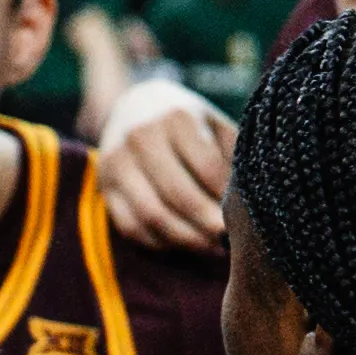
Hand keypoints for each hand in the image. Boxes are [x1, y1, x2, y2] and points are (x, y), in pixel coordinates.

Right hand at [93, 79, 235, 251]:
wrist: (136, 106)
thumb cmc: (188, 122)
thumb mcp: (213, 124)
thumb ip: (232, 156)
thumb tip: (251, 204)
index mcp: (176, 118)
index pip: (207, 168)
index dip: (227, 200)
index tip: (244, 219)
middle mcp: (141, 136)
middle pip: (179, 195)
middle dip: (208, 226)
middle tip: (228, 243)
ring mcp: (117, 163)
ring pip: (153, 215)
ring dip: (185, 239)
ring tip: (210, 248)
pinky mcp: (105, 187)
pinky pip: (132, 226)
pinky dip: (159, 243)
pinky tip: (183, 245)